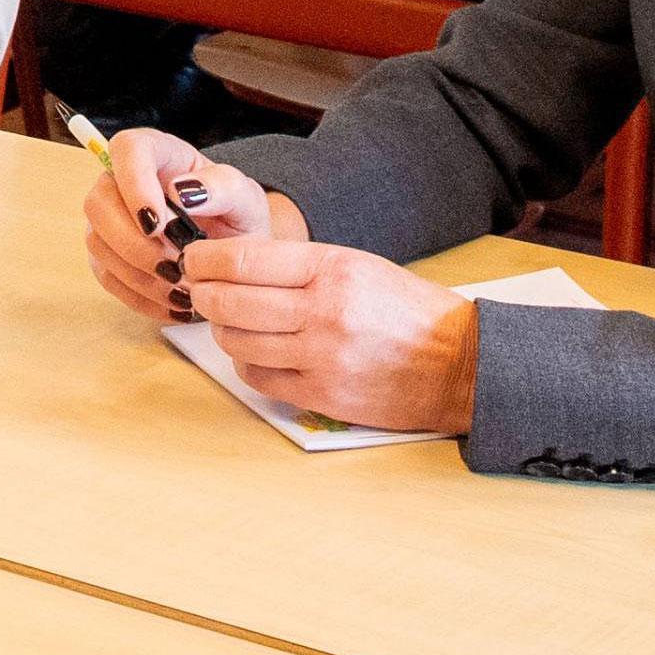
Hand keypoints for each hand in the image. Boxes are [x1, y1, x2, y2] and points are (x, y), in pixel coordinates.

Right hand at [76, 128, 289, 324]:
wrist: (233, 257)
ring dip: (140, 274)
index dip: (134, 185)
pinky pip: (108, 277)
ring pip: (98, 244)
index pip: (127, 150)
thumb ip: (224, 188)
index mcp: (157, 153)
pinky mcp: (107, 256)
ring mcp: (108, 220)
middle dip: (135, 244)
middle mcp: (121, 181)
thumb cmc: (235, 217)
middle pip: (99, 203)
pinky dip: (141, 296)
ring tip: (183, 290)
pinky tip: (174, 302)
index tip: (158, 225)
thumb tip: (182, 191)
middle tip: (175, 268)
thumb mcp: (245, 199)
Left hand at [180, 232, 482, 433]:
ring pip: (237, 342)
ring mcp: (322, 357)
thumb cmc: (408, 311)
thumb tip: (234, 264)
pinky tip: (256, 353)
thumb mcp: (359, 266)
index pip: (244, 259)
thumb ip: (300, 266)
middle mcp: (324, 311)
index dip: (205, 261)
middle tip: (199, 291)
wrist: (461, 364)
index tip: (193, 261)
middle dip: (203, 295)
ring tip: (229, 322)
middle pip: (230, 302)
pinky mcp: (324, 395)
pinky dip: (247, 364)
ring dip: (222, 330)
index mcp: (334, 268)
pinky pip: (260, 379)